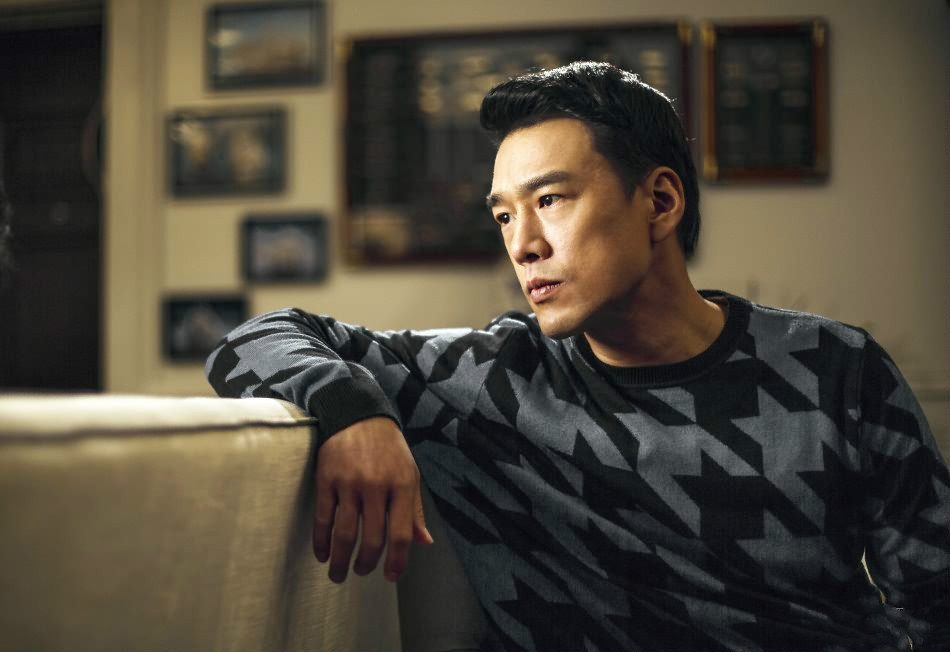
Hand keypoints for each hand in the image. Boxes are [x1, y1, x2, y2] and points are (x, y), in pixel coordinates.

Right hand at [313, 416, 432, 582]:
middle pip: (372, 538)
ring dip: (341, 560)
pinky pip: (323, 517)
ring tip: (339, 574)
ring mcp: (350, 482)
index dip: (396, 561)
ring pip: (345, 533)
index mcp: (402, 485)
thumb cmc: (389, 448)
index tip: (390, 577)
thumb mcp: (409, 473)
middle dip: (366, 564)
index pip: (401, 534)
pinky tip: (322, 553)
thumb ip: (415, 510)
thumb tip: (423, 543)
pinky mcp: (327, 478)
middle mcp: (377, 485)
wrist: (358, 412)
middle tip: (362, 572)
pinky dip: (321, 541)